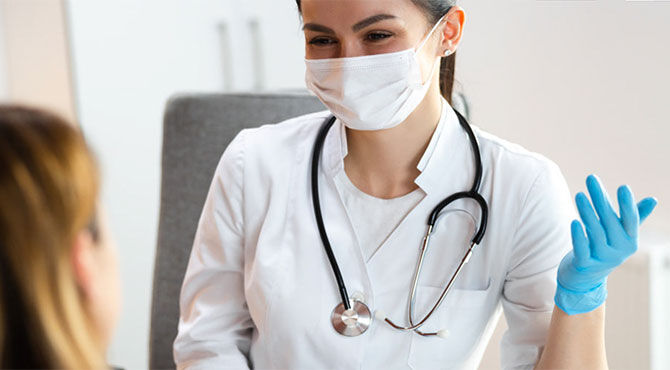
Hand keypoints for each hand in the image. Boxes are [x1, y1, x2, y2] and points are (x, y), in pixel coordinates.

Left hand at [554, 174, 656, 314]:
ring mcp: (602, 259)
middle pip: (609, 221)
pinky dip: (578, 235)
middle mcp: (619, 251)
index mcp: (630, 241)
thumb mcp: (620, 234)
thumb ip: (633, 217)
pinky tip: (574, 221)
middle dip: (600, 198)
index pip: (631, 220)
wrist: (585, 278)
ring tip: (579, 194)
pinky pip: (582, 249)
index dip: (628, 204)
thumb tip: (653, 199)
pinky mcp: (585, 265)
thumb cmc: (604, 248)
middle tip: (591, 178)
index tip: (623, 187)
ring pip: (595, 233)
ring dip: (587, 212)